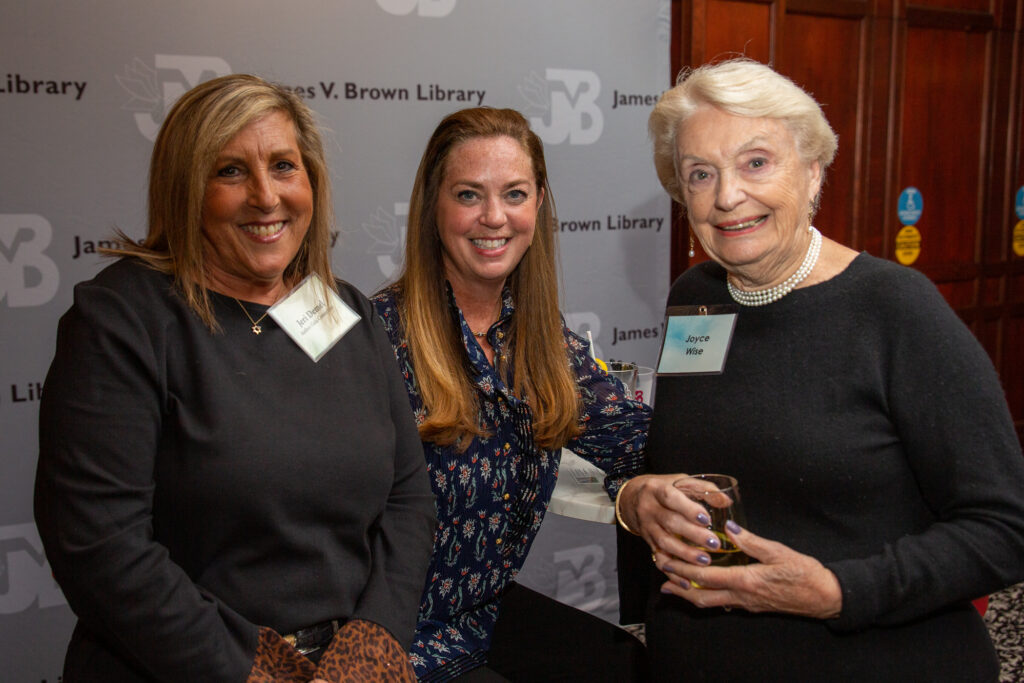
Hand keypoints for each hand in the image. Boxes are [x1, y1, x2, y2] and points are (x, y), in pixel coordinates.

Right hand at [619, 473, 736, 565]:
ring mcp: (647, 528)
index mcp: (656, 490)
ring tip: (705, 561)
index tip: (706, 519)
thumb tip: (726, 501)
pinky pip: (659, 560)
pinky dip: (672, 573)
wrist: (632, 499)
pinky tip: (686, 581)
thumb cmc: (663, 489)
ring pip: (664, 543)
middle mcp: (649, 509)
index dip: (688, 509)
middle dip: (692, 535)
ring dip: (685, 554)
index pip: (670, 498)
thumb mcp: (680, 482)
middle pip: (669, 523)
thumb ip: (703, 489)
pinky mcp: (648, 544)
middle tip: (714, 543)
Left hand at [655, 522, 842, 619]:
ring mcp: (747, 604)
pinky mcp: (753, 605)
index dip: (683, 571)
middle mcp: (742, 596)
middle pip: (702, 597)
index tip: (666, 563)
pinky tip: (702, 588)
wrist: (825, 597)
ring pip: (711, 603)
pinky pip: (724, 603)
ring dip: (690, 594)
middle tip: (662, 576)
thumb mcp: (778, 552)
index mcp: (746, 581)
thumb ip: (751, 541)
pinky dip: (708, 596)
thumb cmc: (804, 573)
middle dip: (680, 587)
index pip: (706, 578)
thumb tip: (728, 528)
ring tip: (673, 585)